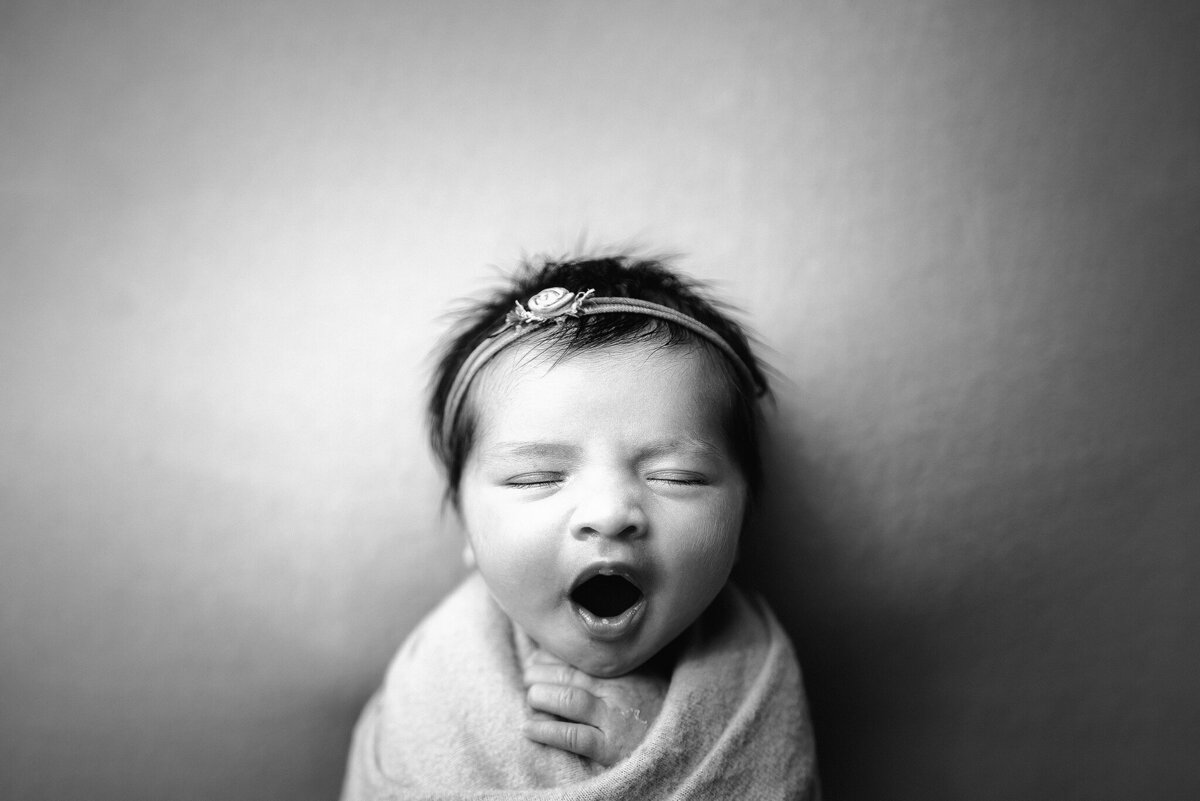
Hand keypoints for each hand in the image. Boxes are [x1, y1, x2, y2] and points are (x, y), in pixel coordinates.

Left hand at [521, 651, 667, 766]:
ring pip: (568, 697)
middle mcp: (618, 688)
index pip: (581, 655)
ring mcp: (614, 718)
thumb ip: (624, 663)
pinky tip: (529, 728)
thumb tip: (585, 651)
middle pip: (569, 672)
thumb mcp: (650, 677)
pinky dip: (547, 731)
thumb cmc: (662, 711)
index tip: (539, 655)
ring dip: (541, 695)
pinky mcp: (611, 747)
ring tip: (531, 696)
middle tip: (527, 675)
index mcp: (626, 669)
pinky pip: (573, 736)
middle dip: (540, 672)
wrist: (686, 748)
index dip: (554, 654)